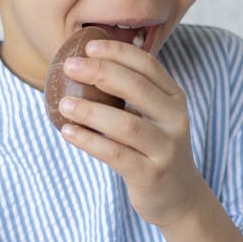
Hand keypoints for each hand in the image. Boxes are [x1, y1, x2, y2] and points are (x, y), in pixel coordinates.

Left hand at [59, 35, 242, 241]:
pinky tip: (68, 132)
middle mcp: (174, 120)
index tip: (88, 44)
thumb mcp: (153, 117)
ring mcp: (165, 148)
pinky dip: (89, 141)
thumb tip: (84, 63)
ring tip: (63, 104)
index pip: (148, 66)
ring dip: (90, 111)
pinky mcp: (151, 174)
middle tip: (70, 66)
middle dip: (101, 72)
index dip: (119, 52)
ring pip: (125, 124)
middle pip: (137, 88)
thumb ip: (131, 93)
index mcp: (174, 98)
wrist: (178, 197)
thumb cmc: (154, 149)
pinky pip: (115, 154)